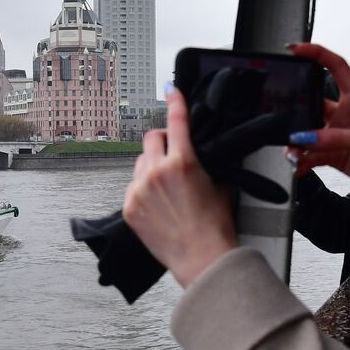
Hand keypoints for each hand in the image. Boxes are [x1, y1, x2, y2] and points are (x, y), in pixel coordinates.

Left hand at [123, 86, 237, 287]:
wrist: (202, 258)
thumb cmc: (215, 226)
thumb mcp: (220, 185)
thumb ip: (208, 162)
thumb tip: (204, 152)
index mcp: (182, 162)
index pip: (176, 120)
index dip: (175, 102)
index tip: (171, 91)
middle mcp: (156, 172)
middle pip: (151, 138)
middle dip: (162, 142)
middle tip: (173, 156)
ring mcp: (139, 190)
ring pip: (140, 163)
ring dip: (152, 167)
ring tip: (168, 190)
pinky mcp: (129, 207)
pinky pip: (133, 187)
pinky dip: (144, 190)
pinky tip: (159, 206)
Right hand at [286, 43, 349, 210]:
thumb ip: (338, 138)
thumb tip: (307, 138)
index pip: (335, 66)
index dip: (316, 54)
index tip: (295, 50)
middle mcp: (345, 113)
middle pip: (312, 101)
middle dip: (295, 108)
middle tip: (283, 117)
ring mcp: (337, 134)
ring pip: (307, 131)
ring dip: (296, 140)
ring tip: (293, 152)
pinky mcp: (334, 154)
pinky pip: (310, 154)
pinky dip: (301, 160)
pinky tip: (299, 166)